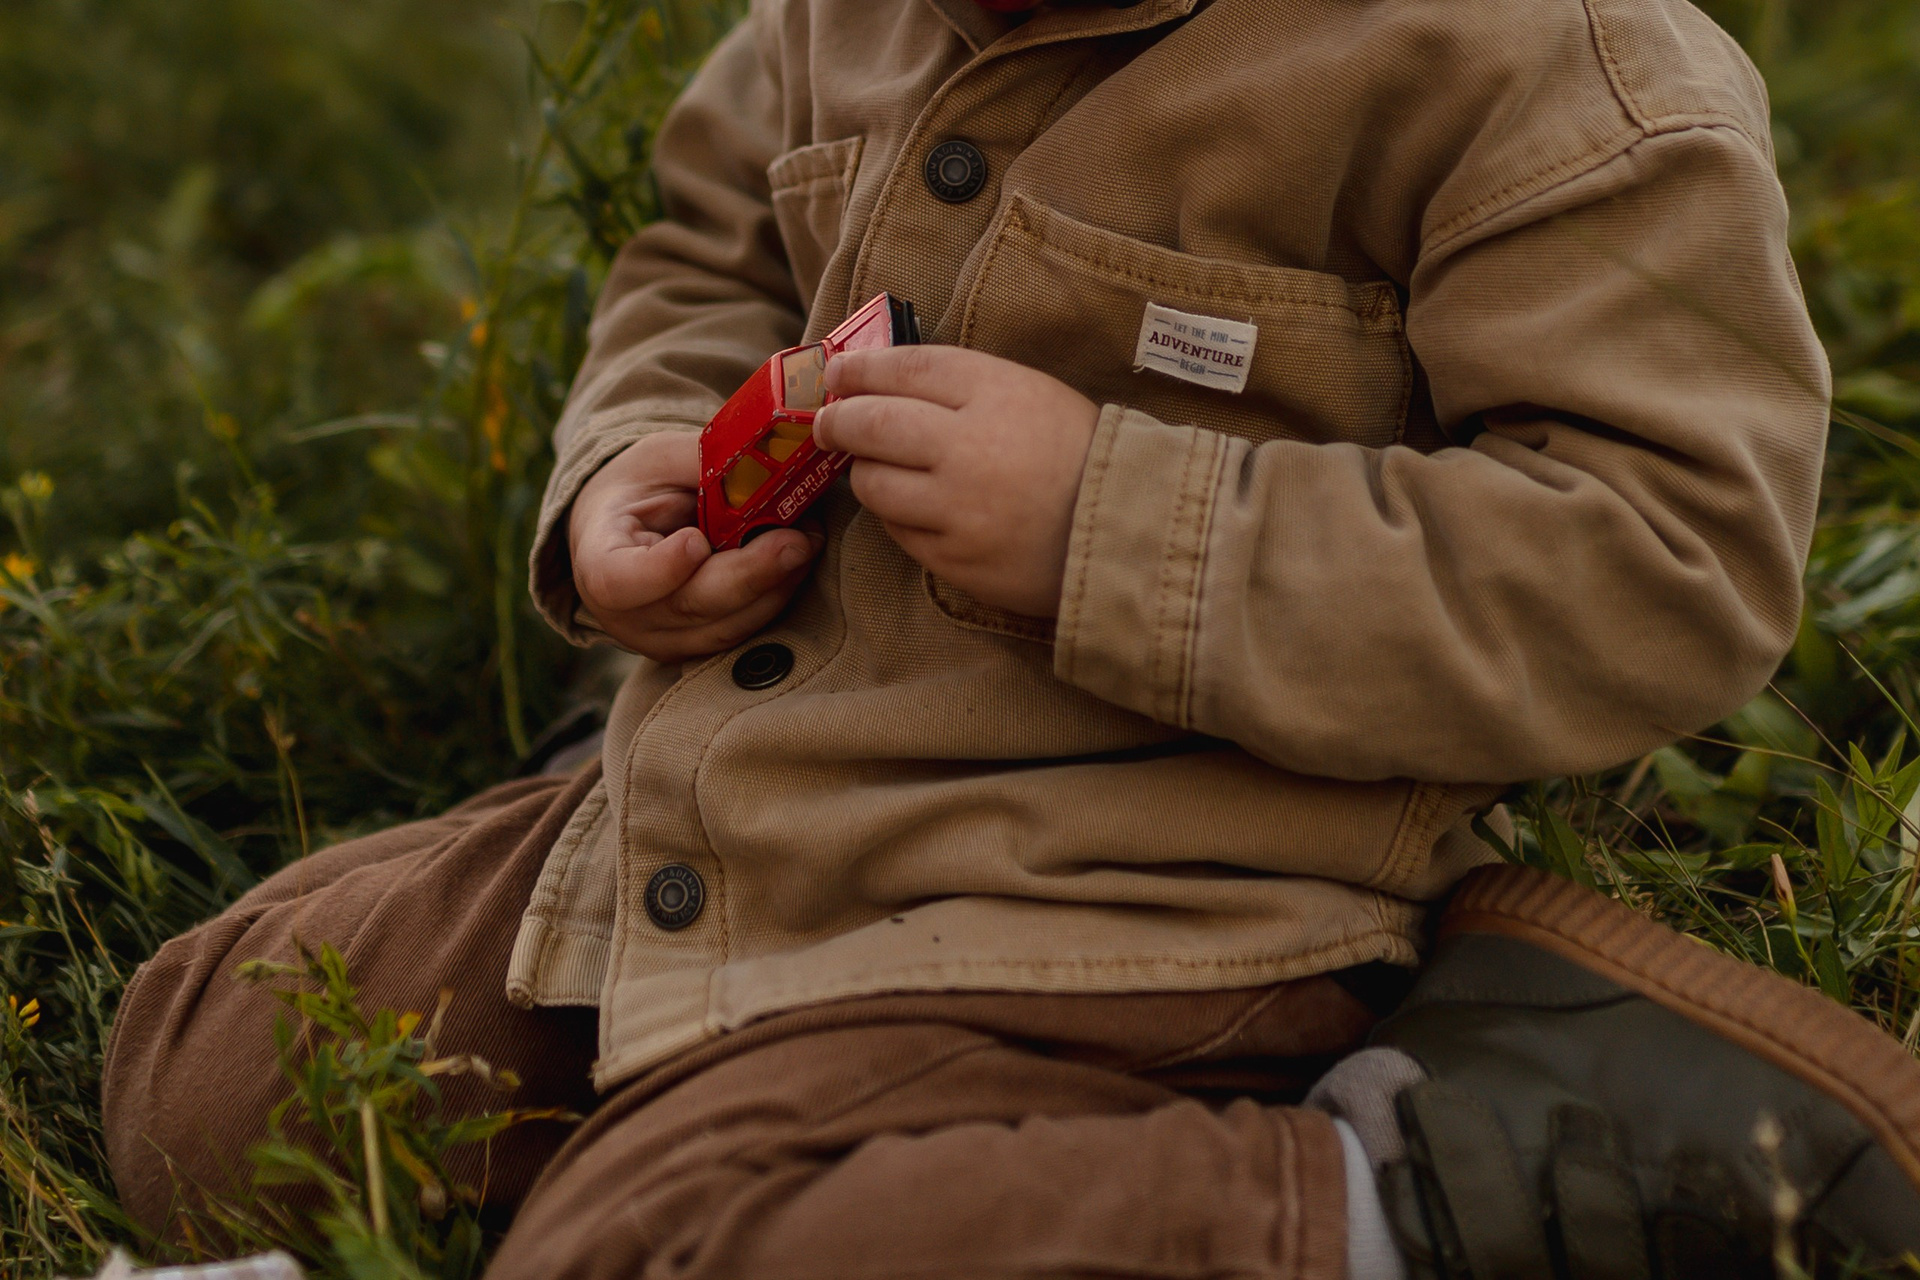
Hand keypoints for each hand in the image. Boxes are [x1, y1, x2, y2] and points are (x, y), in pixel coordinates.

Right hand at [567, 432, 822, 660]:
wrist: (625, 529)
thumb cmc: (639, 487)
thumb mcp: (659, 457)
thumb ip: (701, 462)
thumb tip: (762, 464)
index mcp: (597, 558)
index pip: (617, 582)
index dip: (660, 570)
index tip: (696, 541)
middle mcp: (622, 614)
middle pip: (689, 607)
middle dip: (750, 574)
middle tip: (797, 541)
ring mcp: (659, 639)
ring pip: (724, 627)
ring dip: (774, 587)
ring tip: (808, 542)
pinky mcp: (695, 647)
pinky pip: (740, 632)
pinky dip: (773, 598)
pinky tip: (797, 564)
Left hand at [813, 345, 1097, 617]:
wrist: (1127, 533)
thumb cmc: (1080, 456)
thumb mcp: (1034, 394)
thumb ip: (964, 386)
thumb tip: (881, 382)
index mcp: (998, 393)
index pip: (905, 369)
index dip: (860, 368)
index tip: (837, 372)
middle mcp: (971, 447)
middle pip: (872, 424)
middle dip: (838, 420)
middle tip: (827, 423)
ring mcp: (960, 509)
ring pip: (874, 485)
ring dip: (866, 473)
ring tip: (878, 469)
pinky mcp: (956, 560)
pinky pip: (900, 533)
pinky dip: (899, 518)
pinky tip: (917, 509)